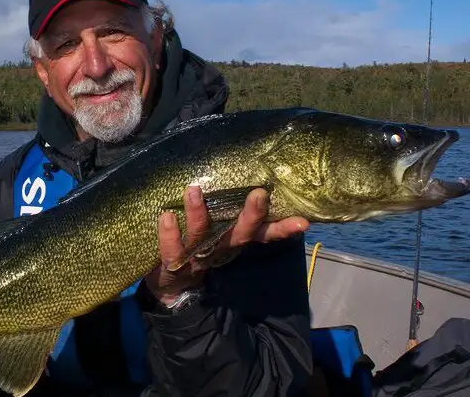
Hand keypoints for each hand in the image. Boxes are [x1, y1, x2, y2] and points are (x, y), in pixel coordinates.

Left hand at [144, 186, 308, 305]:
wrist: (169, 289)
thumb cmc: (196, 250)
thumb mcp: (216, 233)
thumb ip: (227, 212)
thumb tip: (247, 180)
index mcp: (233, 241)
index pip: (262, 233)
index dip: (282, 229)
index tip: (303, 221)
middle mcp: (220, 250)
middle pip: (239, 234)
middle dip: (251, 216)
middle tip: (260, 194)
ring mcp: (197, 258)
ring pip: (202, 236)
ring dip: (199, 213)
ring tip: (193, 189)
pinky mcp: (174, 264)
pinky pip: (172, 249)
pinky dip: (169, 233)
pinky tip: (166, 216)